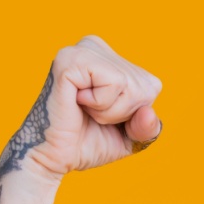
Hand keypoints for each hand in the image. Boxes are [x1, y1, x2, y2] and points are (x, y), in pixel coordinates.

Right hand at [0, 36, 163, 181]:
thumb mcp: (129, 138)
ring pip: (130, 85)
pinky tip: (77, 104)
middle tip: (91, 117)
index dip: (134, 114)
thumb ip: (148, 127)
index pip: (151, 86)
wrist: (52, 158)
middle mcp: (95, 46)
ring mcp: (82, 49)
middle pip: (144, 86)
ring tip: (83, 110)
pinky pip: (115, 83)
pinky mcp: (71, 59)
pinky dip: (101, 105)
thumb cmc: (86, 144)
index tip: (104, 117)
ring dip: (111, 111)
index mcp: (109, 58)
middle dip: (123, 113)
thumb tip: (149, 112)